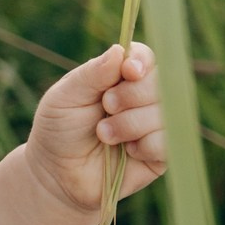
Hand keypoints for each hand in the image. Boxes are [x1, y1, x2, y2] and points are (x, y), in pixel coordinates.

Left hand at [24, 41, 166, 214]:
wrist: (57, 173)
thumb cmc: (58, 129)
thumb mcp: (64, 97)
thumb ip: (91, 74)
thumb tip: (119, 50)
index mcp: (119, 77)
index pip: (145, 57)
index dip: (142, 61)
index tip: (128, 71)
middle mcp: (143, 98)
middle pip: (163, 82)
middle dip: (133, 94)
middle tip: (106, 106)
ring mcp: (155, 125)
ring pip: (166, 113)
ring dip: (131, 123)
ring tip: (103, 134)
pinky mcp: (161, 153)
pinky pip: (168, 142)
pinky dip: (144, 145)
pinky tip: (126, 151)